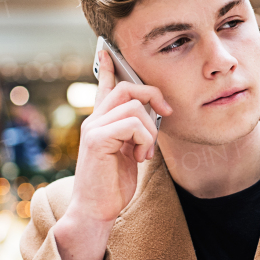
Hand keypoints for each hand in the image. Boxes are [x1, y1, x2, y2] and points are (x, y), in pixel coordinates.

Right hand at [64, 49, 173, 227]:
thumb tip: (151, 115)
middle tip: (166, 112)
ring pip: (135, 107)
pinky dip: (144, 140)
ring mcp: (93, 128)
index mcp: (100, 122)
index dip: (107, 67)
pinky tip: (138, 157)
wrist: (96, 210)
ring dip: (150, 132)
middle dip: (152, 95)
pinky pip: (134, 124)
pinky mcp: (97, 139)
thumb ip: (133, 132)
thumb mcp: (127, 152)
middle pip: (127, 88)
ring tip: (143, 153)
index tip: (107, 50)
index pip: (104, 86)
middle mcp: (93, 120)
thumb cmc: (112, 185)